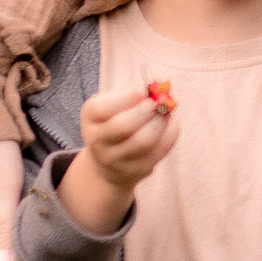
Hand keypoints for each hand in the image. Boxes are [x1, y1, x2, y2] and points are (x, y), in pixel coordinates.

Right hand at [63, 83, 177, 234]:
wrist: (109, 163)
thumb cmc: (116, 120)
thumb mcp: (115, 104)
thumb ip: (131, 94)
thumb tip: (155, 91)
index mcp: (90, 118)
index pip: (100, 108)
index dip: (124, 98)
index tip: (142, 91)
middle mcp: (98, 140)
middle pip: (122, 126)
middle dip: (145, 111)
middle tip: (159, 102)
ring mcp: (116, 159)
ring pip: (143, 141)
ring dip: (160, 123)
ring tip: (167, 112)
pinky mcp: (136, 170)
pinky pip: (158, 152)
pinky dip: (169, 135)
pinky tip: (170, 126)